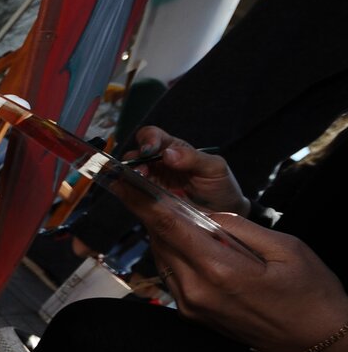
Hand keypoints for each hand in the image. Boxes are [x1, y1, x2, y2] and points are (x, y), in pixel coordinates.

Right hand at [125, 126, 250, 215]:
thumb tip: (167, 154)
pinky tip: (129, 194)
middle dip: (134, 162)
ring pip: (129, 175)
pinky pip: (131, 195)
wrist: (225, 215)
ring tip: (137, 185)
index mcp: (173, 150)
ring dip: (128, 178)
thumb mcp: (214, 169)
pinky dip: (126, 193)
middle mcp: (157, 165)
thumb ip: (194, 158)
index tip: (149, 150)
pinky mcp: (146, 201)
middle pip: (134, 156)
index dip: (147, 140)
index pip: (152, 136)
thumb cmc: (220, 187)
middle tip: (141, 173)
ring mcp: (150, 183)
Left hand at [138, 209, 347, 351]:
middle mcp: (197, 291)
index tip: (122, 182)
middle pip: (160, 242)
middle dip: (154, 214)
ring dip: (166, 236)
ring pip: (163, 259)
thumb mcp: (286, 248)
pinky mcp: (192, 316)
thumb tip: (205, 213)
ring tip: (179, 216)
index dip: (141, 202)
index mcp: (219, 270)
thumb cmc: (311, 294)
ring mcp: (192, 307)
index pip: (168, 228)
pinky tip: (193, 246)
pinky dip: (176, 256)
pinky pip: (172, 276)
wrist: (319, 342)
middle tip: (155, 190)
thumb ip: (239, 228)